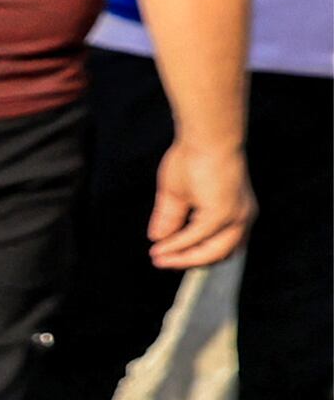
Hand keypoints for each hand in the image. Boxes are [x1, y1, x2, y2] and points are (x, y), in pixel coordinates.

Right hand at [146, 137, 251, 269]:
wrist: (207, 137)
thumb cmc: (195, 157)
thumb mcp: (177, 193)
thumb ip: (170, 217)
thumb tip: (158, 237)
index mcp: (237, 211)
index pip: (222, 244)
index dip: (196, 254)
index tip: (169, 255)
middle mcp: (242, 217)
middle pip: (219, 254)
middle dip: (189, 261)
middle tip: (162, 262)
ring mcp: (235, 216)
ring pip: (212, 252)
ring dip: (183, 259)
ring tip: (159, 259)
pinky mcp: (222, 213)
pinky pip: (197, 237)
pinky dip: (177, 245)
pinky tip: (160, 248)